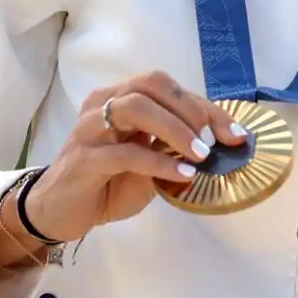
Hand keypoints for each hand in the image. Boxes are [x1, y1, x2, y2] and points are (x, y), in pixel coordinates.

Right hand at [24, 71, 244, 242]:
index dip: (207, 108)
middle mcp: (104, 104)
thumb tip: (223, 144)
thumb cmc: (108, 183)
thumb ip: (176, 148)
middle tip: (214, 141)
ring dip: (176, 129)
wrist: (60, 213)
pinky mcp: (83, 158)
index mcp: (121, 98)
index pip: (169, 89)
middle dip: (190, 109)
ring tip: (200, 155)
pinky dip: (160, 162)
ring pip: (136, 108)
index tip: (237, 134)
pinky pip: (126, 152)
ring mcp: (90, 129)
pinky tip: (182, 174)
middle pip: (152, 84)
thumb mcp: (151, 163)